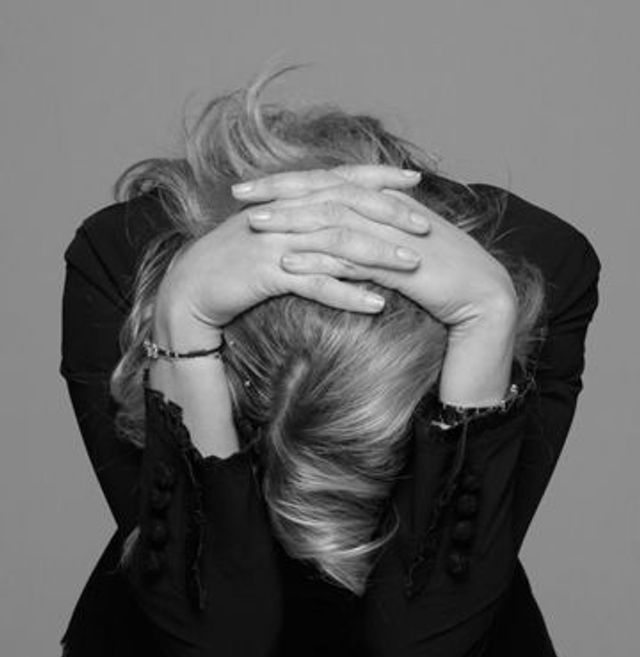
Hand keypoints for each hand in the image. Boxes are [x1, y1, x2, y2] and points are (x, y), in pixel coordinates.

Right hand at [153, 165, 427, 339]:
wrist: (189, 288)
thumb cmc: (233, 263)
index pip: (340, 180)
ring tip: (414, 266)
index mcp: (287, 199)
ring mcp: (276, 242)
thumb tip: (338, 221)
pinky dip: (347, 294)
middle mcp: (285, 213)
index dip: (378, 178)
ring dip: (379, 255)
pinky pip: (315, 284)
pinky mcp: (267, 273)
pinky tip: (376, 305)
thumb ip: (301, 220)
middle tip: (425, 227)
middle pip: (346, 207)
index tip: (413, 181)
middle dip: (389, 216)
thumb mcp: (270, 232)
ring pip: (337, 244)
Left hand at [246, 182, 516, 329]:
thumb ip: (371, 233)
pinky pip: (351, 259)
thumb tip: (337, 231)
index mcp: (385, 200)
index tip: (252, 184)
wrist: (483, 296)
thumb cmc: (442, 274)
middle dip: (279, 192)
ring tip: (254, 225)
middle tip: (239, 193)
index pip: (329, 181)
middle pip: (324, 192)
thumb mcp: (401, 246)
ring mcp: (392, 236)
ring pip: (332, 220)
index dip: (288, 181)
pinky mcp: (398, 266)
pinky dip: (318, 259)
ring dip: (291, 221)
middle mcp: (386, 210)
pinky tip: (288, 263)